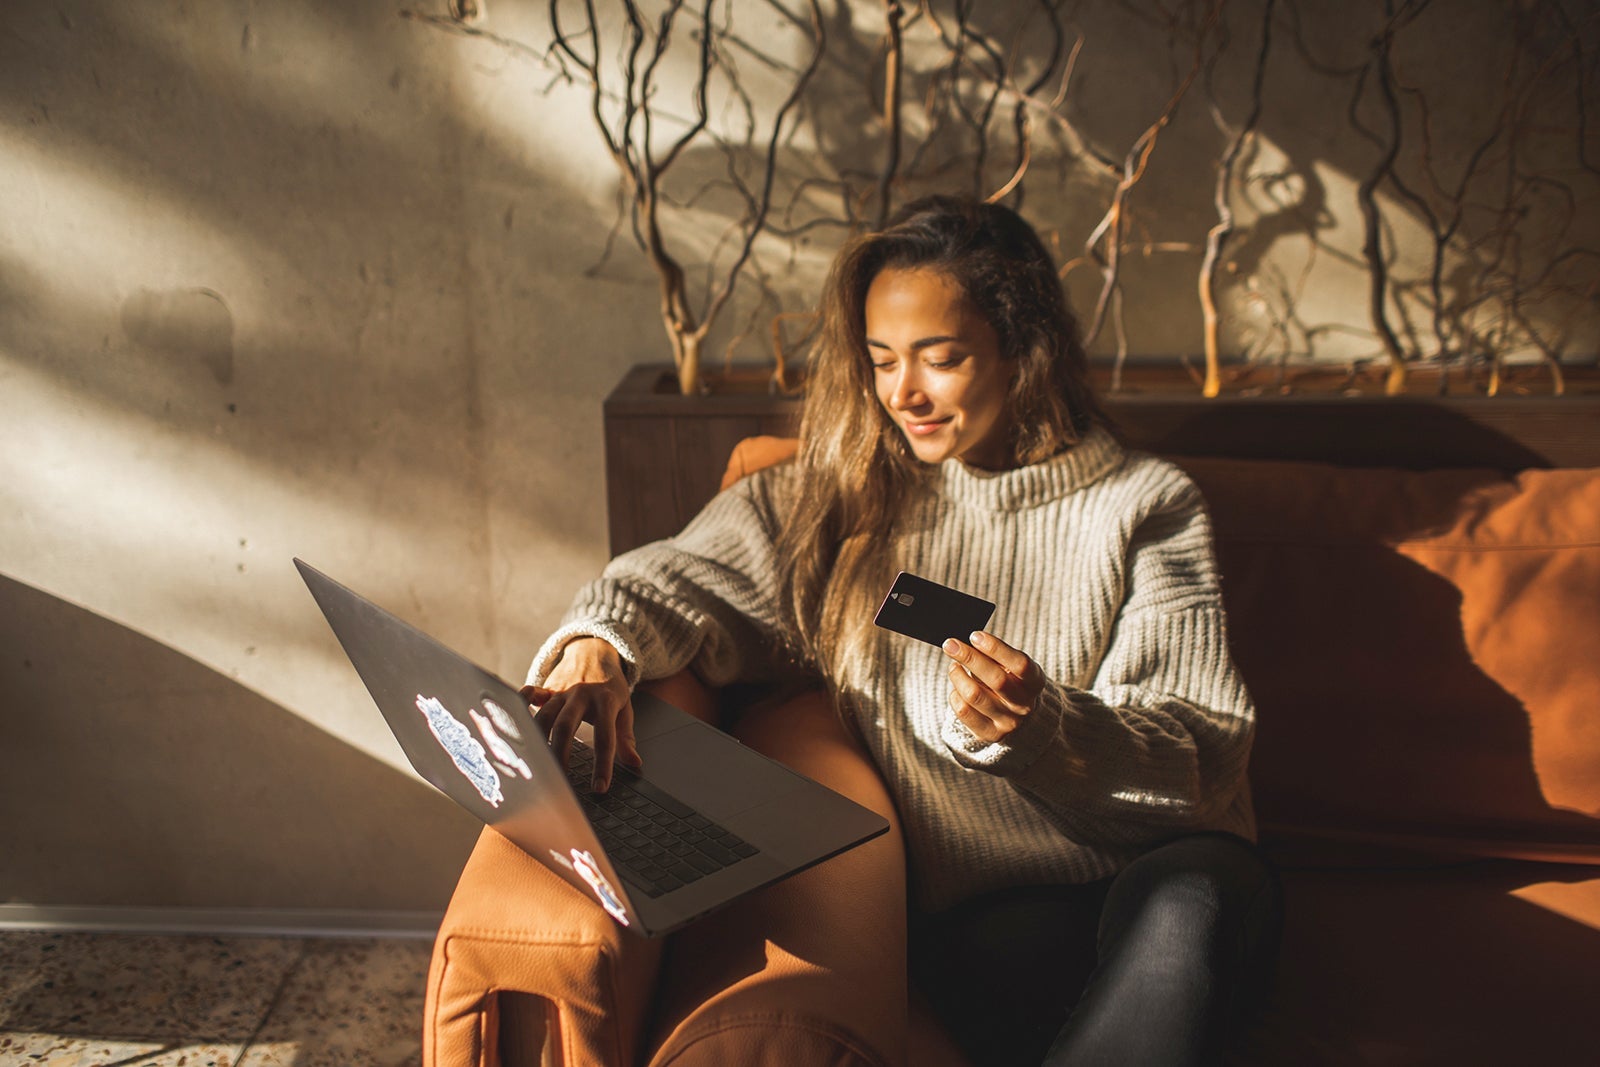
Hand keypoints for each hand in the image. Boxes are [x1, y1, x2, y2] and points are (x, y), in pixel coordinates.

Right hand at [520, 637, 640, 792]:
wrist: (595, 651)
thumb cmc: (610, 686)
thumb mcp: (625, 708)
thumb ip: (626, 736)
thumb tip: (635, 764)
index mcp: (605, 701)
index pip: (605, 737)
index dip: (602, 765)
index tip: (599, 788)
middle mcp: (581, 694)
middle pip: (566, 726)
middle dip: (560, 755)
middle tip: (559, 781)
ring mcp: (561, 690)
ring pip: (544, 716)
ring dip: (538, 741)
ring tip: (536, 765)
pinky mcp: (547, 688)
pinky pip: (530, 694)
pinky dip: (520, 706)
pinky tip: (512, 723)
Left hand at [942, 631, 1045, 743]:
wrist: (1020, 720)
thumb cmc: (1012, 683)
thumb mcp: (1013, 668)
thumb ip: (996, 657)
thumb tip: (968, 643)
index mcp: (1035, 682)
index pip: (1020, 664)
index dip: (996, 648)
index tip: (975, 636)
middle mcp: (1024, 705)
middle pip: (996, 679)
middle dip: (969, 658)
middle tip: (950, 644)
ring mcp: (1007, 722)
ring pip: (974, 695)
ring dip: (958, 676)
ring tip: (954, 666)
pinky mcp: (989, 733)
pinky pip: (964, 711)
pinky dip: (955, 694)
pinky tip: (957, 688)